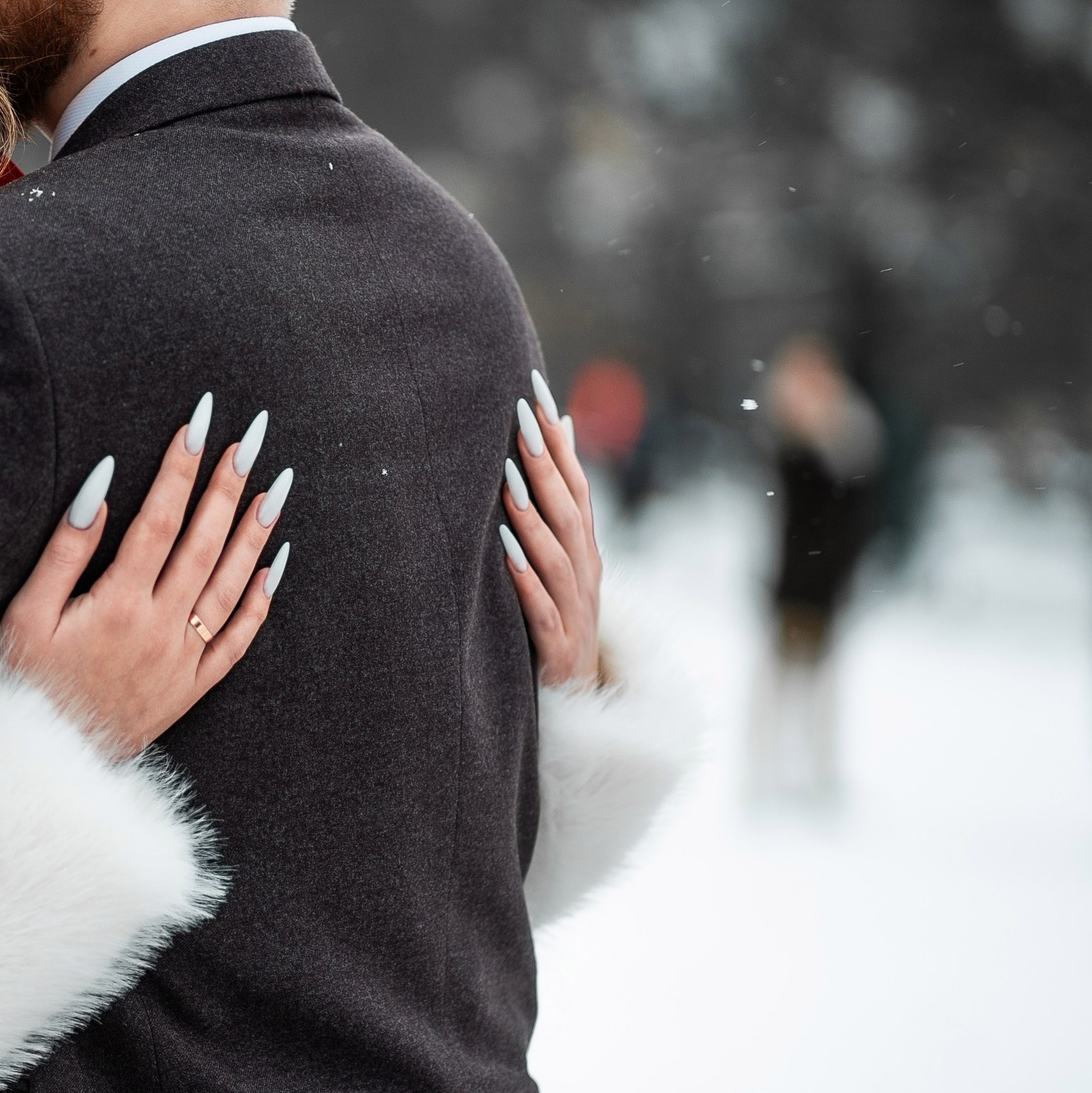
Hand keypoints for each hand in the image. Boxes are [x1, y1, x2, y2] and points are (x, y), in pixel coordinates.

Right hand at [0, 394, 293, 759]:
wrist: (45, 767)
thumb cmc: (27, 685)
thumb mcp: (28, 615)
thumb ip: (66, 551)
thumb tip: (99, 490)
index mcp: (119, 603)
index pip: (159, 519)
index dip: (180, 468)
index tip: (198, 424)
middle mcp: (161, 628)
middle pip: (204, 543)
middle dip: (228, 486)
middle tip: (251, 439)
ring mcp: (183, 660)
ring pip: (230, 585)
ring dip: (255, 534)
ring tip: (276, 488)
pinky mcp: (192, 688)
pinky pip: (237, 640)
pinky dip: (259, 602)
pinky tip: (274, 567)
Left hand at [500, 370, 604, 688]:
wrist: (579, 701)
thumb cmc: (560, 618)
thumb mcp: (561, 559)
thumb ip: (558, 500)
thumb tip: (558, 425)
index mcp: (584, 548)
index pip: (574, 482)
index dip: (557, 438)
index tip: (533, 391)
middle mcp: (586, 574)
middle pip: (569, 511)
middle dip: (545, 464)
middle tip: (519, 418)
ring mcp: (575, 612)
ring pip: (557, 557)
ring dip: (532, 517)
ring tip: (506, 478)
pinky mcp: (557, 650)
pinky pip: (542, 612)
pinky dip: (525, 581)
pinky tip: (505, 554)